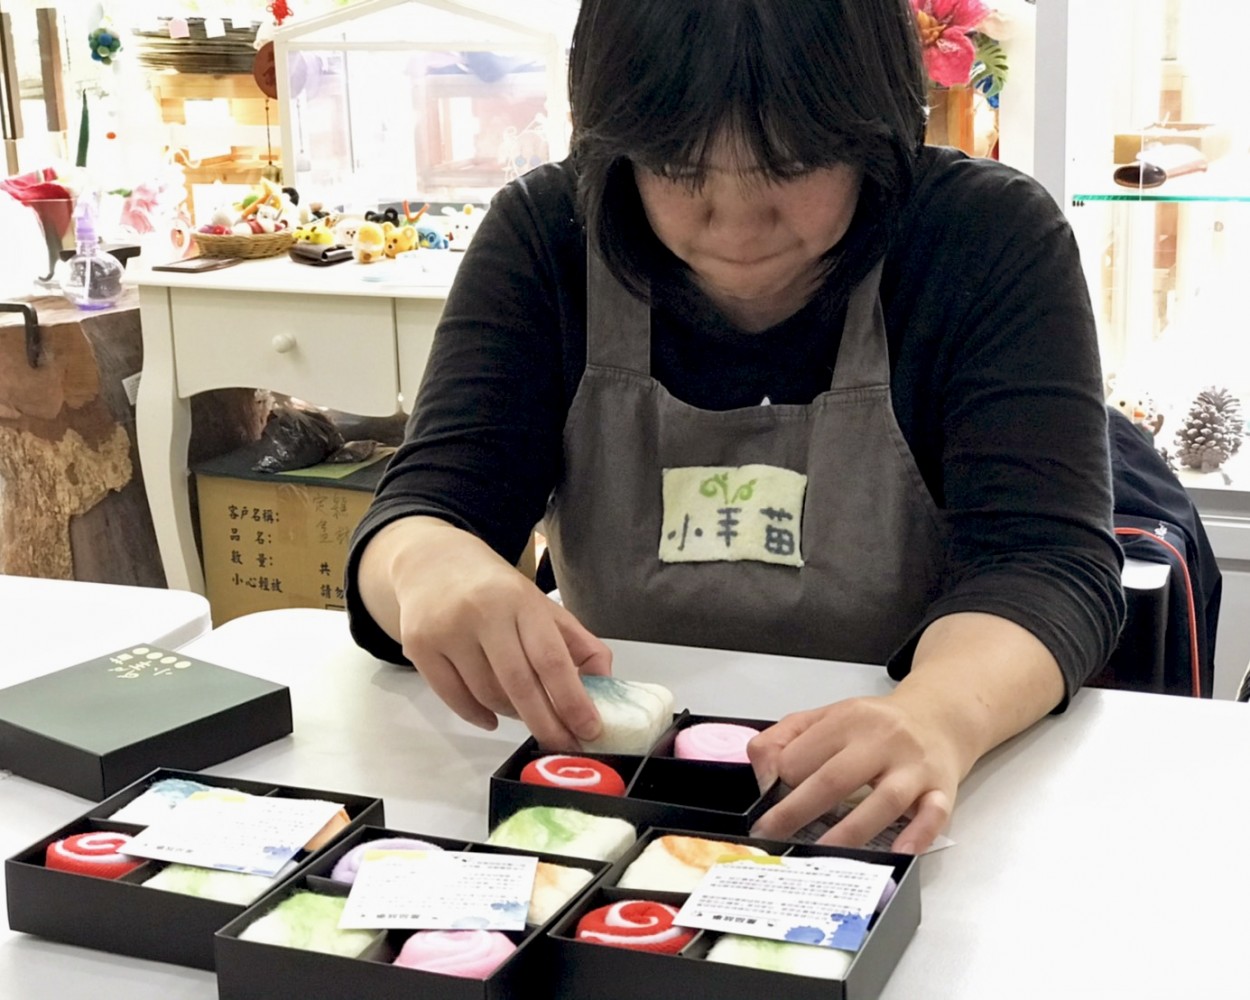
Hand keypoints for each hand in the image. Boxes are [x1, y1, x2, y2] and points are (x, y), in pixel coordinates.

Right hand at [364, 517, 611, 748]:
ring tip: (527, 713)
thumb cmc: (496, 590)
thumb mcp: (540, 604)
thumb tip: (604, 684)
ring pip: (487, 695)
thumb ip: (577, 642)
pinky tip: (494, 717)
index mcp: (520, 600)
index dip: (572, 700)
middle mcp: (482, 613)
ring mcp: (447, 631)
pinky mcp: (420, 647)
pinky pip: (455, 700)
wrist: (432, 563)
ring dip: (513, 715)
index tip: (589, 730)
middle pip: (519, 684)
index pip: (551, 658)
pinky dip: (479, 716)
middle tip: (564, 746)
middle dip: (547, 724)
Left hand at [746, 694, 967, 853]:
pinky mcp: (941, 789)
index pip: (801, 756)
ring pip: (883, 800)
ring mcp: (913, 766)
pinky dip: (917, 834)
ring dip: (849, 832)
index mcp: (846, 720)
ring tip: (821, 855)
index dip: (779, 783)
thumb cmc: (876, 725)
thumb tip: (764, 775)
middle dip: (796, 812)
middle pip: (834, 779)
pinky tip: (898, 852)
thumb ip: (785, 738)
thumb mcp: (826, 716)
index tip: (765, 807)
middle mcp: (881, 740)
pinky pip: (934, 813)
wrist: (937, 716)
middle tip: (772, 836)